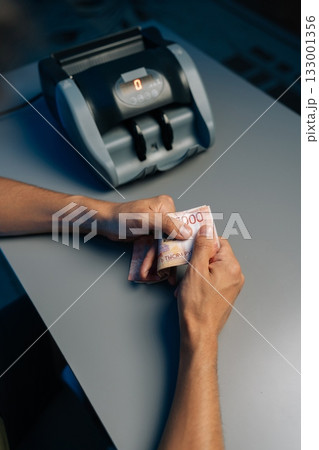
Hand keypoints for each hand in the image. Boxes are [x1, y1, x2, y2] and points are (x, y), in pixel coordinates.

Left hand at [92, 195, 191, 281]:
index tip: (186, 257)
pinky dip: (157, 259)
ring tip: (167, 276)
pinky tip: (157, 270)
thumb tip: (186, 232)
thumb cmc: (121, 217)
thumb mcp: (145, 219)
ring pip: (167, 245)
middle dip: (174, 255)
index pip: (182, 224)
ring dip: (165, 261)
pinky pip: (158, 248)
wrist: (106, 223)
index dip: (184, 242)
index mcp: (166, 205)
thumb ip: (166, 224)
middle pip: (175, 237)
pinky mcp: (152, 235)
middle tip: (175, 272)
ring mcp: (158, 226)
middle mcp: (164, 215)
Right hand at [176, 225, 244, 351]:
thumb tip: (206, 229)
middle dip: (198, 260)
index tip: (191, 248)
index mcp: (231, 266)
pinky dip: (201, 281)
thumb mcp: (196, 270)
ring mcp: (232, 285)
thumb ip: (202, 246)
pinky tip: (191, 289)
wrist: (199, 332)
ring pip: (212, 267)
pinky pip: (213, 279)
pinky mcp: (226, 294)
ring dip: (198, 271)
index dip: (202, 244)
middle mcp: (236, 275)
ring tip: (188, 283)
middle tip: (187, 269)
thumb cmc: (197, 305)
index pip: (218, 241)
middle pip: (215, 254)